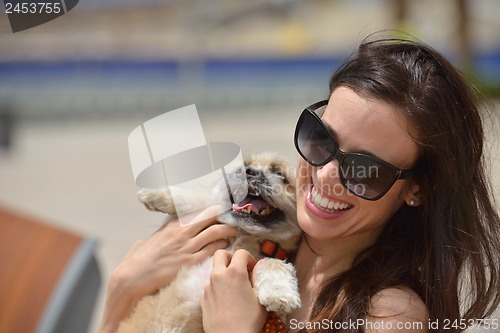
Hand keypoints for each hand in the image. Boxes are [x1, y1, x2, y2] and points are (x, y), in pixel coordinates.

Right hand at [98, 206, 236, 332]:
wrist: (132, 277)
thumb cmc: (139, 260)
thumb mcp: (151, 239)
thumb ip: (165, 232)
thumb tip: (171, 229)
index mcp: (172, 225)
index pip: (198, 212)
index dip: (213, 210)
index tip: (221, 210)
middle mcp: (181, 233)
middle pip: (210, 218)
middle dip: (224, 218)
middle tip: (232, 220)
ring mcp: (186, 247)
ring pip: (215, 233)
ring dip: (228, 231)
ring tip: (233, 232)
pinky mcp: (189, 263)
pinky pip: (212, 251)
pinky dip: (222, 247)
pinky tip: (226, 246)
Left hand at [201, 249, 266, 332]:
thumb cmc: (249, 319)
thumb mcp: (260, 297)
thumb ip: (258, 278)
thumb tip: (256, 268)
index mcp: (235, 272)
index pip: (241, 252)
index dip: (249, 258)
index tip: (252, 268)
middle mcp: (218, 276)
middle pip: (220, 254)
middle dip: (230, 257)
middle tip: (238, 268)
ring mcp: (208, 287)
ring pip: (214, 271)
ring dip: (223, 274)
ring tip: (233, 289)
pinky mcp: (203, 298)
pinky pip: (210, 286)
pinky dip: (218, 288)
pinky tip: (226, 300)